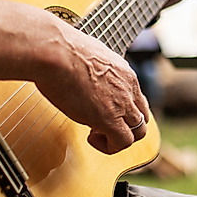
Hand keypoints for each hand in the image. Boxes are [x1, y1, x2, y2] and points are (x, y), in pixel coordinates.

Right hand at [31, 25, 150, 154]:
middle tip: (98, 124)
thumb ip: (93, 66)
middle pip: (143, 117)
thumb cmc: (60, 50)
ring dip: (118, 138)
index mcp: (123, 71)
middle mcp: (128, 87)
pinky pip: (122, 142)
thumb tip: (83, 70)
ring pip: (139, 132)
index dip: (122, 110)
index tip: (101, 109)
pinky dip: (110, 146)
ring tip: (95, 133)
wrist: (54, 52)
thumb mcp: (87, 53)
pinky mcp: (109, 118)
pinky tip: (90, 137)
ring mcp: (122, 103)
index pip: (137, 98)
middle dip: (124, 126)